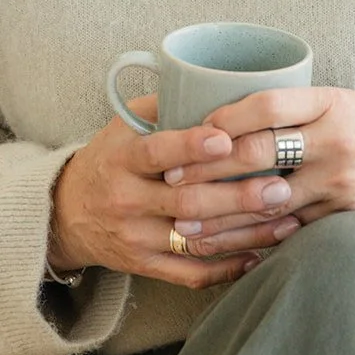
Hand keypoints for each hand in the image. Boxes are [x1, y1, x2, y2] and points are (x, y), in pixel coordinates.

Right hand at [48, 96, 302, 289]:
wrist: (67, 213)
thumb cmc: (109, 157)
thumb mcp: (124, 125)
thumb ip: (165, 106)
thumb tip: (218, 81)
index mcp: (122, 158)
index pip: (157, 152)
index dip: (191, 146)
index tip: (227, 139)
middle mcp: (127, 200)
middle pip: (186, 201)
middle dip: (237, 196)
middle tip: (281, 186)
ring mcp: (136, 237)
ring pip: (195, 239)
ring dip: (245, 233)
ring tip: (287, 220)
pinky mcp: (144, 266)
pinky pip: (190, 273)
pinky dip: (227, 268)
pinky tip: (260, 255)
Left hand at [162, 88, 354, 241]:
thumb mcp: (353, 100)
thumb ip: (305, 110)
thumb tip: (242, 116)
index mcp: (334, 102)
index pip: (268, 106)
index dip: (225, 118)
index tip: (191, 129)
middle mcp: (336, 141)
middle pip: (259, 155)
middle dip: (209, 170)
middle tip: (169, 182)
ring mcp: (342, 183)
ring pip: (269, 202)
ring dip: (223, 216)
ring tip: (185, 225)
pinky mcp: (348, 216)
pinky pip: (295, 232)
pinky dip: (260, 243)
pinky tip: (231, 252)